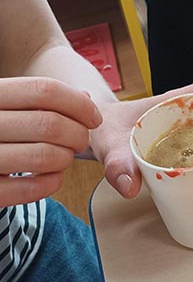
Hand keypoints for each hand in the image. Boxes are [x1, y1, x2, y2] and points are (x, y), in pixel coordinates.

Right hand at [0, 76, 101, 205]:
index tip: (94, 118)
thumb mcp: (7, 105)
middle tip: (80, 142)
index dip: (79, 104)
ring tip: (63, 158)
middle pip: (50, 124)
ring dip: (66, 159)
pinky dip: (51, 183)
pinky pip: (29, 190)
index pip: (44, 91)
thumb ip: (39, 99)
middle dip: (78, 135)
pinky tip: (53, 177)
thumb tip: (85, 98)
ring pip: (45, 156)